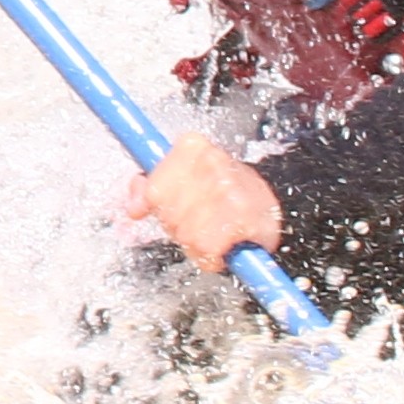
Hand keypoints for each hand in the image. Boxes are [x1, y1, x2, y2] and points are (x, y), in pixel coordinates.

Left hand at [126, 134, 286, 274]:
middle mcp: (210, 161)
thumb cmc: (225, 192)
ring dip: (195, 242)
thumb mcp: (185, 178)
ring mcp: (228, 188)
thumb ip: (150, 187)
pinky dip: (211, 257)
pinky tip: (223, 246)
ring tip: (213, 232)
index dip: (160, 206)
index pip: (154, 189)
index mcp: (192, 146)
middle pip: (168, 214)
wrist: (269, 209)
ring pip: (185, 233)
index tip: (172, 206)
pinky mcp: (243, 217)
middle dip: (179, 225)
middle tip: (200, 221)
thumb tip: (134, 207)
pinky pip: (207, 249)